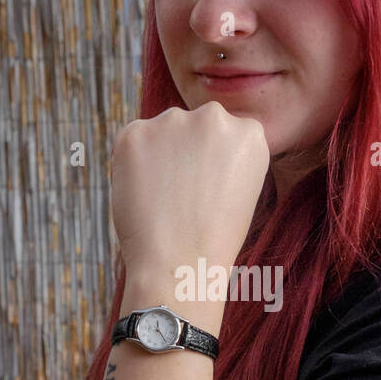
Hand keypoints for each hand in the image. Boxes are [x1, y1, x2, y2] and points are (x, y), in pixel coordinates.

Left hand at [109, 102, 270, 277]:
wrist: (179, 263)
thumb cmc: (213, 238)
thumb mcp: (242, 189)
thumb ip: (224, 156)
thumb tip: (196, 143)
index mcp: (249, 132)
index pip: (224, 132)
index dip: (210, 162)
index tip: (207, 188)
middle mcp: (214, 116)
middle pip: (192, 126)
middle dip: (184, 152)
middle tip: (182, 195)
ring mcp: (172, 120)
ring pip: (161, 133)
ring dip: (158, 156)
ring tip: (163, 198)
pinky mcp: (135, 132)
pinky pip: (131, 142)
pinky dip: (131, 165)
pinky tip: (143, 194)